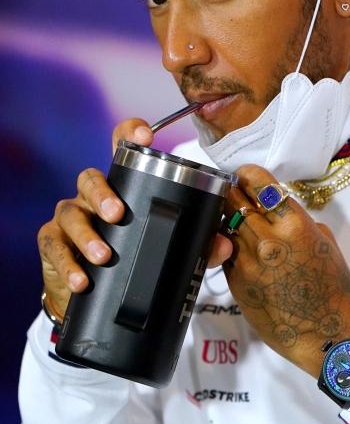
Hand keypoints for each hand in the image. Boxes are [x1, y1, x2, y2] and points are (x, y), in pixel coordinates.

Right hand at [36, 117, 232, 320]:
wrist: (90, 290)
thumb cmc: (130, 254)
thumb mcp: (165, 246)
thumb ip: (196, 245)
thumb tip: (223, 247)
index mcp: (123, 186)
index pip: (122, 148)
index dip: (130, 134)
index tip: (145, 136)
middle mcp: (93, 195)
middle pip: (91, 179)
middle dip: (103, 195)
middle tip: (117, 215)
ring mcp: (71, 217)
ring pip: (71, 212)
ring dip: (87, 234)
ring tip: (103, 256)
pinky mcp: (52, 243)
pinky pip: (56, 248)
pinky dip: (69, 264)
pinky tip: (81, 279)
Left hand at [218, 164, 349, 376]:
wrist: (328, 334)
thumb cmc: (334, 289)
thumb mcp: (325, 242)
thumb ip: (299, 221)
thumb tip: (280, 212)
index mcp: (295, 225)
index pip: (260, 185)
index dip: (247, 175)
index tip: (244, 175)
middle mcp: (268, 240)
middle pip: (234, 201)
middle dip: (233, 193)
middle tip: (234, 192)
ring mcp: (247, 262)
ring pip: (224, 225)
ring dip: (227, 219)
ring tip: (235, 221)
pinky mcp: (236, 282)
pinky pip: (225, 254)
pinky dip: (228, 246)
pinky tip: (239, 250)